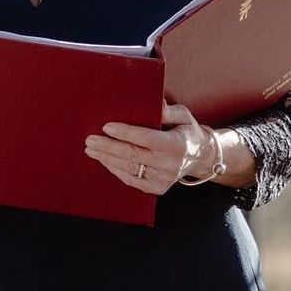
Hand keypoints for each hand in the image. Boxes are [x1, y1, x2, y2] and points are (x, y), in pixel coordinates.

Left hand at [85, 103, 214, 196]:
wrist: (200, 157)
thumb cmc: (187, 131)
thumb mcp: (183, 116)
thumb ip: (168, 111)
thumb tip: (156, 102)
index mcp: (176, 144)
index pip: (146, 138)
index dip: (125, 132)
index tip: (106, 126)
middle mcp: (169, 164)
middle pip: (132, 155)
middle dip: (108, 147)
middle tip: (90, 140)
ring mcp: (163, 179)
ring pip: (129, 169)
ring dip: (107, 159)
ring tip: (91, 150)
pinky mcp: (157, 188)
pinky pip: (131, 180)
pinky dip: (116, 170)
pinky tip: (104, 160)